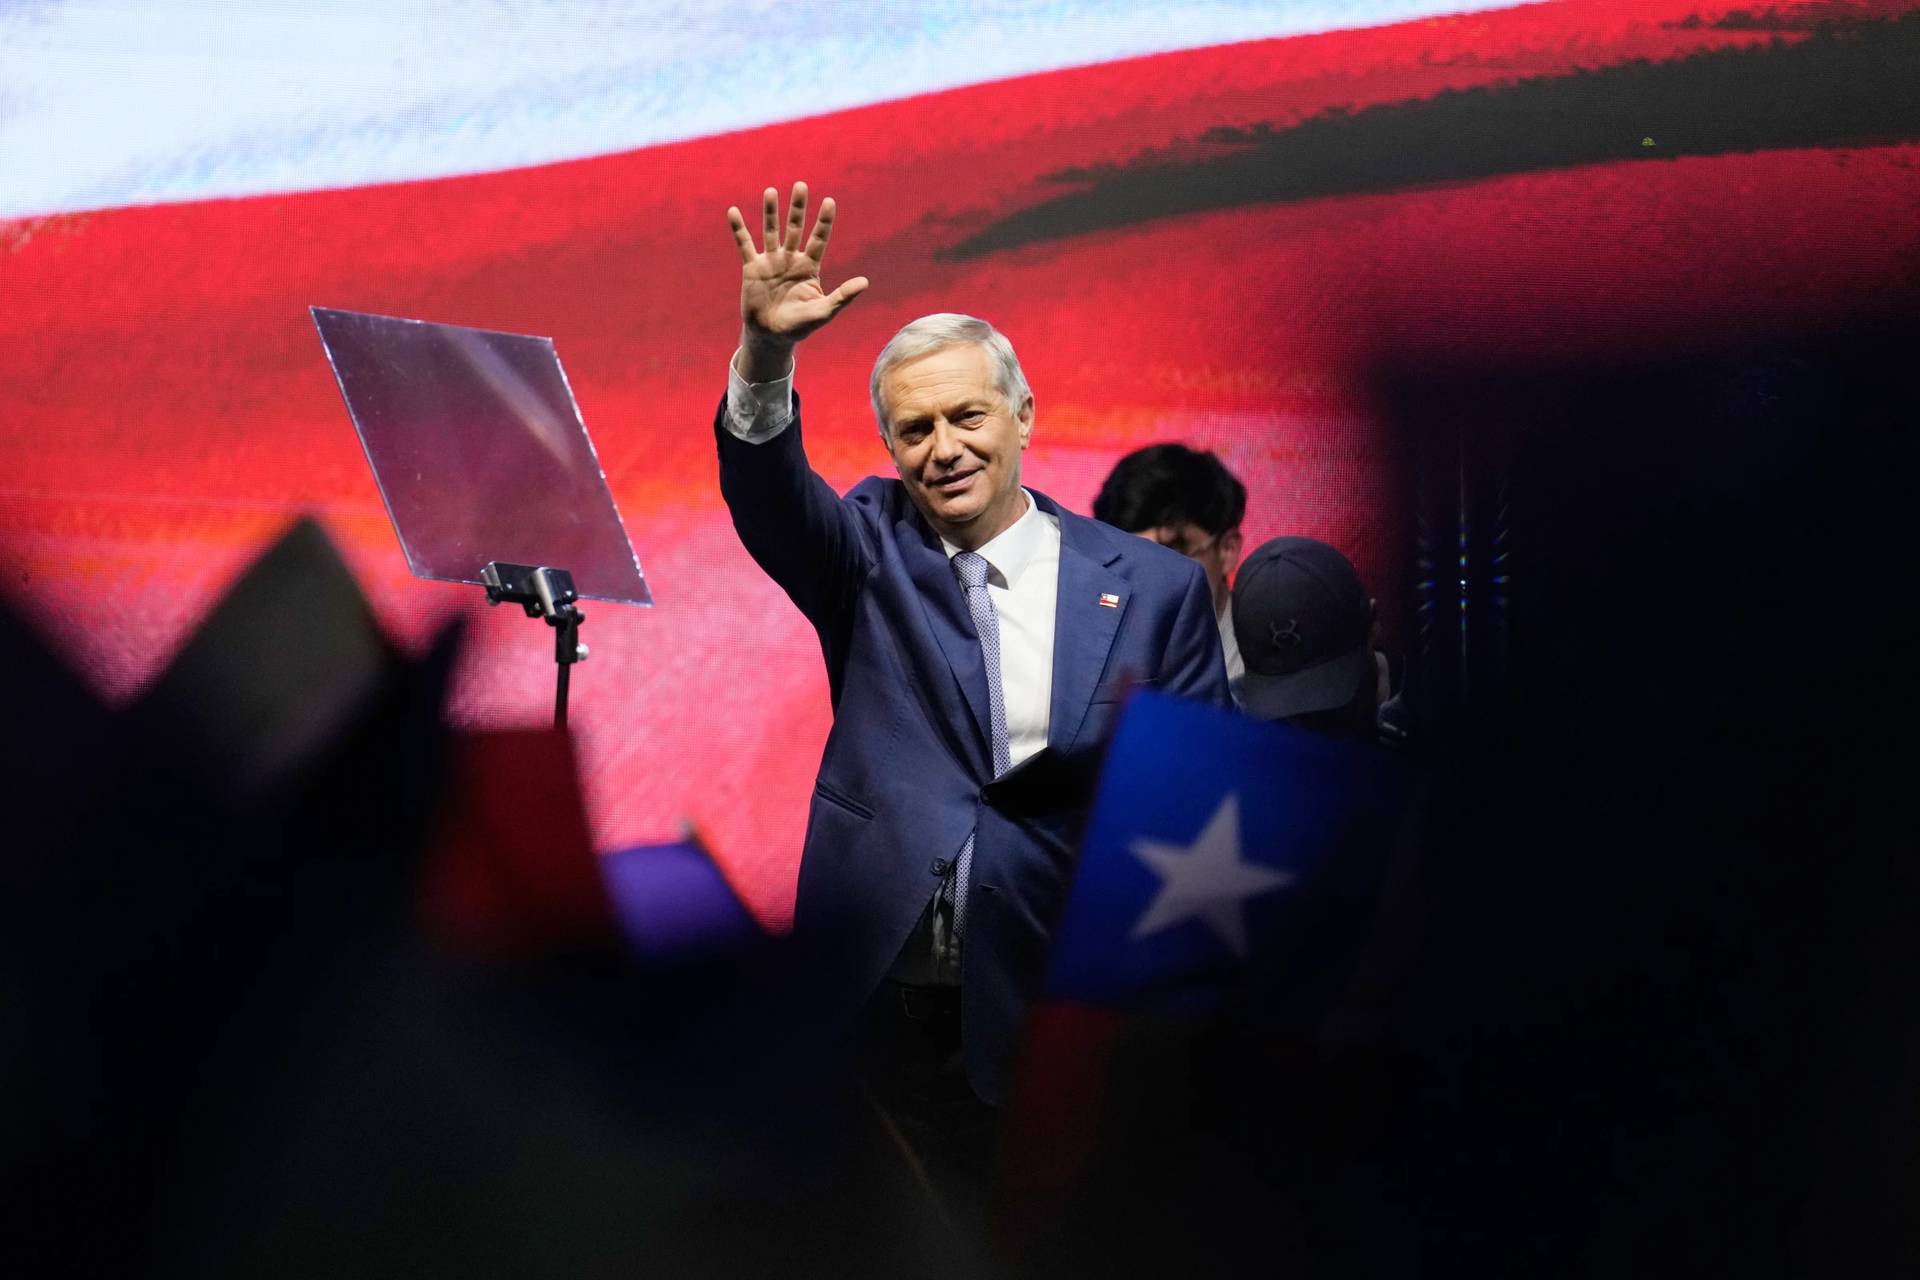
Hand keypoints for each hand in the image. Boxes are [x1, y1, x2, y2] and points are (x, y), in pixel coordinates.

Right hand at [729, 182, 868, 380]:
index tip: (830, 201)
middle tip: (801, 185)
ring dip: (771, 212)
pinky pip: (745, 244)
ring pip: (771, 231)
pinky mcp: (752, 267)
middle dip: (798, 208)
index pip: (819, 239)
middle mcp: (791, 259)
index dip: (824, 221)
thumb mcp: (823, 312)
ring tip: (771, 191)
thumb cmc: (800, 325)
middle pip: (795, 228)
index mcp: (809, 267)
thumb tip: (865, 282)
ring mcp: (771, 261)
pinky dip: (739, 229)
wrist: (771, 336)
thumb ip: (842, 296)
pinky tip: (733, 211)